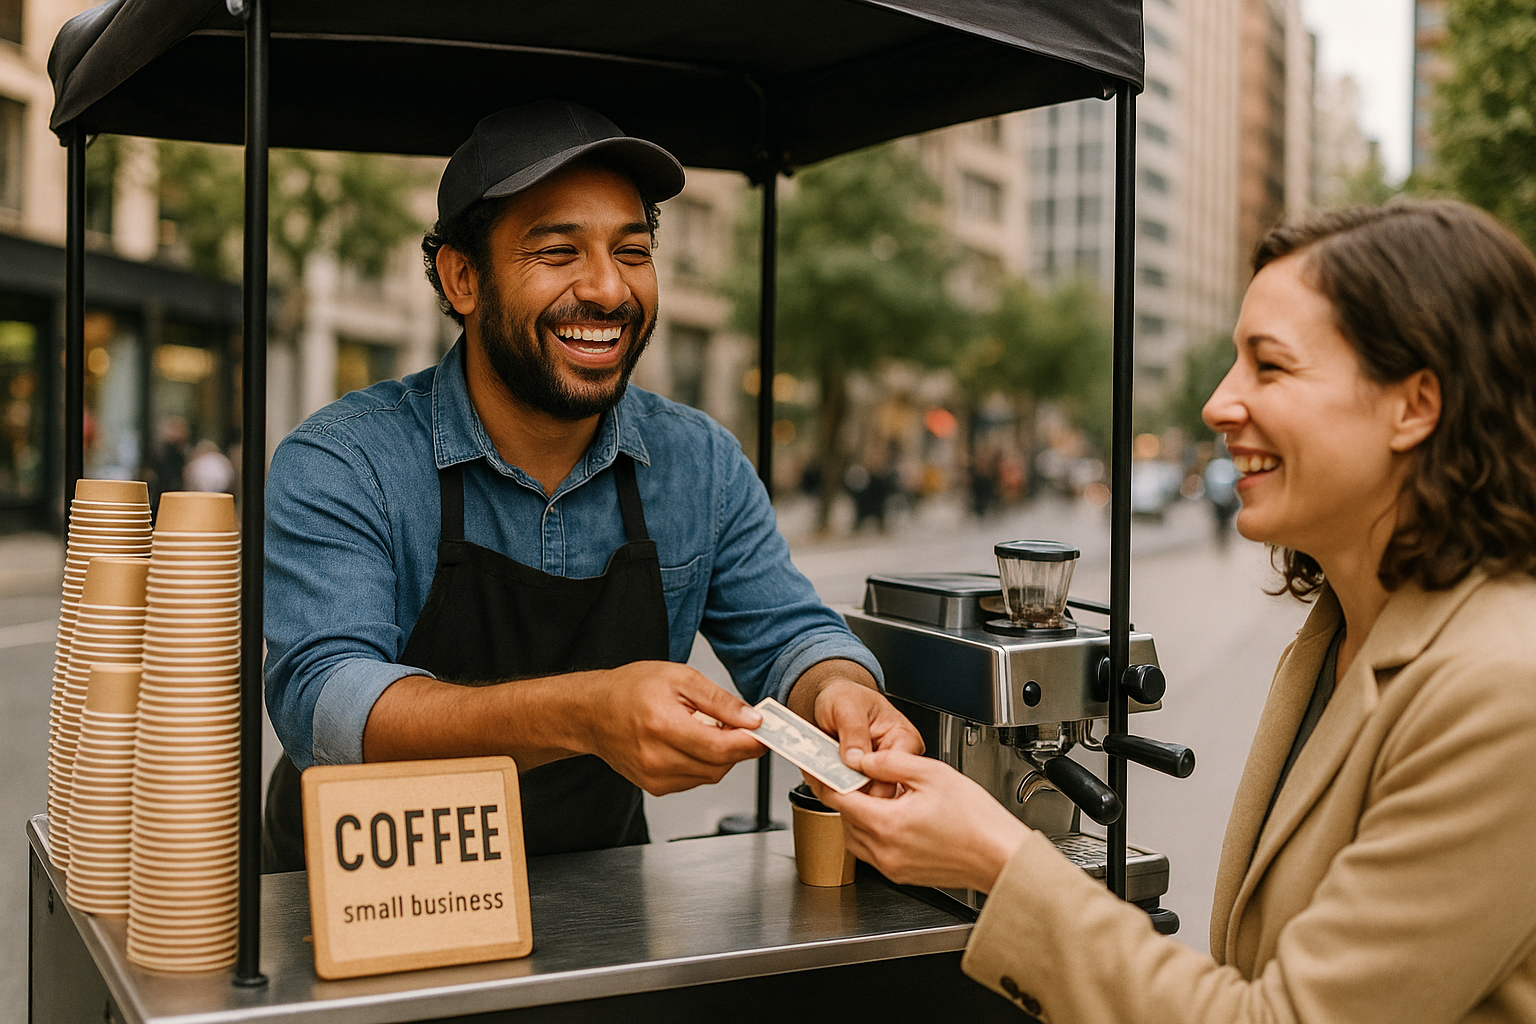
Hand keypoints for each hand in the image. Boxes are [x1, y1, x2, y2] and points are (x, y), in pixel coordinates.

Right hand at [587, 661, 765, 794]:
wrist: (592, 712)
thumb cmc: (631, 689)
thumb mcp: (680, 678)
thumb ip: (719, 701)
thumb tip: (752, 718)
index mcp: (663, 726)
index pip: (720, 747)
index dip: (750, 742)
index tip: (766, 732)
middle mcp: (657, 758)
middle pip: (719, 766)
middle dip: (738, 748)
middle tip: (739, 725)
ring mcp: (654, 777)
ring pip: (710, 776)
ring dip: (721, 756)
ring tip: (708, 729)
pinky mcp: (654, 787)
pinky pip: (694, 780)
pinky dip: (703, 764)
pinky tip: (692, 743)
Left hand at [806, 675, 923, 797]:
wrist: (830, 702)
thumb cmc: (844, 697)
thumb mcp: (846, 704)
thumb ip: (853, 729)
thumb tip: (855, 758)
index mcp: (903, 738)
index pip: (894, 769)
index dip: (868, 777)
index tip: (844, 776)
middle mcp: (896, 760)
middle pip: (882, 791)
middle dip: (853, 790)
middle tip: (826, 782)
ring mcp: (882, 774)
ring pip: (868, 800)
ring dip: (843, 796)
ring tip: (822, 781)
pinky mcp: (866, 784)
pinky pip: (855, 800)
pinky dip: (837, 796)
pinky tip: (823, 785)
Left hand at [816, 750, 1028, 892]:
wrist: (1001, 857)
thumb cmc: (978, 820)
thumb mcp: (932, 774)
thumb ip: (891, 763)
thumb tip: (863, 760)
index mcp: (887, 823)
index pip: (837, 799)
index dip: (823, 778)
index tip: (817, 765)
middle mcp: (884, 850)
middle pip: (845, 819)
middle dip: (845, 796)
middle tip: (854, 775)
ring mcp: (893, 866)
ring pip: (857, 837)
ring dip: (860, 815)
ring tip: (882, 795)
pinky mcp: (904, 874)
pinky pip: (874, 851)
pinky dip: (875, 832)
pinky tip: (897, 816)